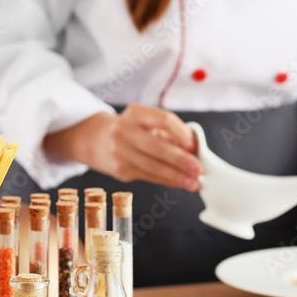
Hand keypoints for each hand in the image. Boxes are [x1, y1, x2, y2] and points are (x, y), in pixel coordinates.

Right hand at [44, 104, 202, 190]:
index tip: (194, 145)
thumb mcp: (146, 122)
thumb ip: (169, 132)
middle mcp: (124, 130)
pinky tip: (179, 183)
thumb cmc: (131, 130)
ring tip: (193, 182)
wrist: (97, 140)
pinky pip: (149, 176)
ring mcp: (120, 151)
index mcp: (135, 113)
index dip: (181, 133)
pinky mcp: (120, 170)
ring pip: (153, 166)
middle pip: (158, 146)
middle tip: (199, 169)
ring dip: (177, 176)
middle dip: (181, 160)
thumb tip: (195, 149)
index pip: (163, 119)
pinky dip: (167, 181)